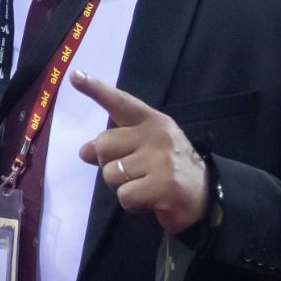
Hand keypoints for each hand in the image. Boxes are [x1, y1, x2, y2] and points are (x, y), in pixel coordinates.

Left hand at [71, 70, 207, 234]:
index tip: (74, 76)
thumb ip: (115, 147)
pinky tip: (150, 201)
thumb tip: (84, 150)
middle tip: (132, 173)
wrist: (206, 197)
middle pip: (103, 145)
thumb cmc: (169, 170)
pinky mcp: (163, 186)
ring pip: (110, 174)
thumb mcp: (144, 151)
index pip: (120, 102)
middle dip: (108, 164)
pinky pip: (124, 196)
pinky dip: (131, 204)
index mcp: (152, 121)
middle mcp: (157, 135)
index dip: (96, 89)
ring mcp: (161, 160)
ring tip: (145, 186)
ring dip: (121, 187)